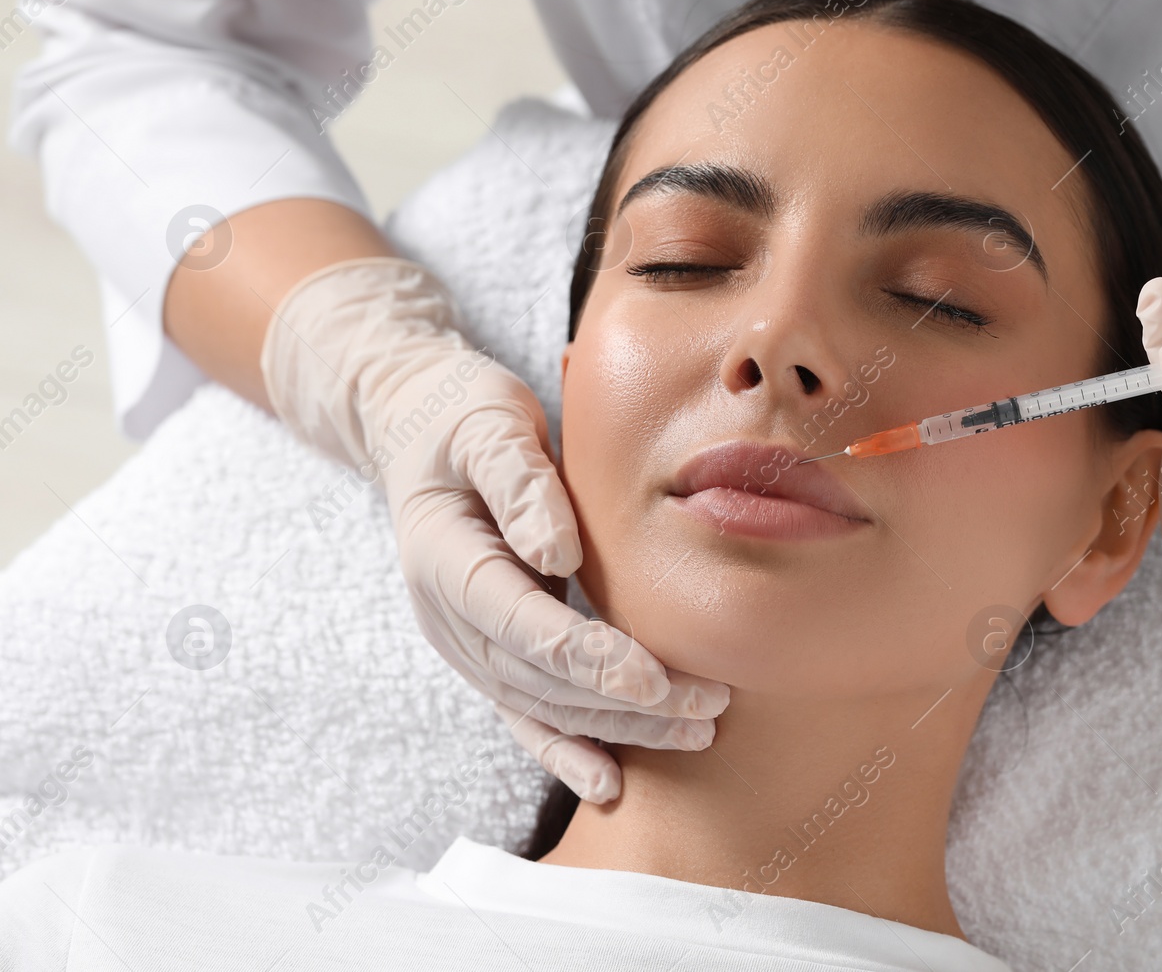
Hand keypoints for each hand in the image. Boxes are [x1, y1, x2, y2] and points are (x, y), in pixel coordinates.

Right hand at [261, 257, 728, 799]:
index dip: (591, 660)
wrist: (417, 428)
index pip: (526, 626)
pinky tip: (611, 782)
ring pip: (541, 705)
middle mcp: (448, 617)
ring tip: (695, 733)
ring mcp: (464, 642)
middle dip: (626, 703)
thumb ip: (520, 482)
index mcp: (445, 560)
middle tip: (707, 707)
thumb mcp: (488, 424)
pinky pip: (525, 712)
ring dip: (617, 728)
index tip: (655, 680)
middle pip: (541, 680)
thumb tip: (557, 553)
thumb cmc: (461, 416)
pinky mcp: (487, 649)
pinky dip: (566, 750)